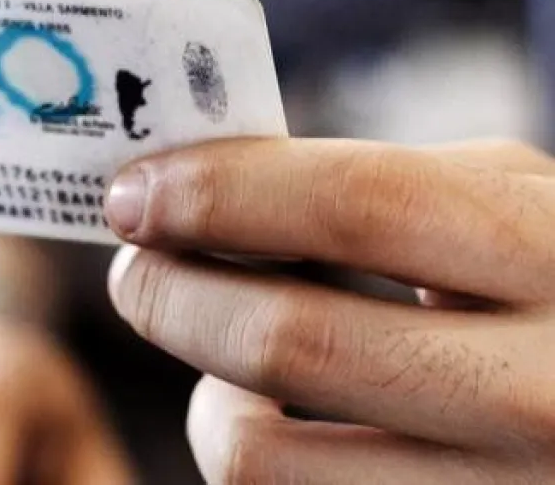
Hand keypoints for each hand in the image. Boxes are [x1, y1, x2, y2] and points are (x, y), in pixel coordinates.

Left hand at [105, 138, 554, 482]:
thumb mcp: (519, 209)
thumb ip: (384, 192)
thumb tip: (212, 193)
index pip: (356, 205)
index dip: (220, 191)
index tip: (134, 191)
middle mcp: (543, 392)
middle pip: (289, 342)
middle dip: (171, 294)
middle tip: (136, 267)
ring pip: (263, 458)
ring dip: (201, 390)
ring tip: (205, 342)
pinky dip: (251, 451)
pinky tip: (264, 411)